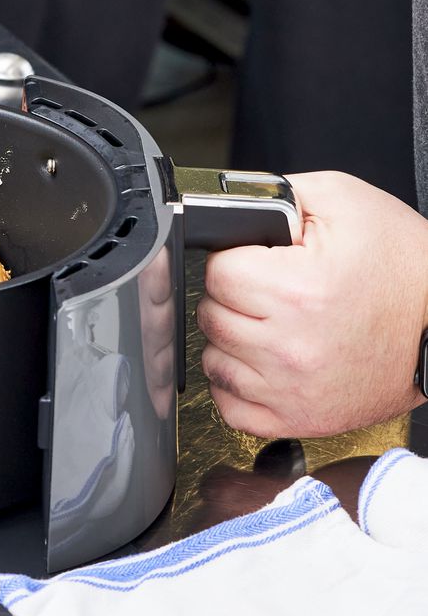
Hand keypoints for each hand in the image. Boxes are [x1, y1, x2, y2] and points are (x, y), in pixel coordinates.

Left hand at [198, 171, 427, 438]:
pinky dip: (238, 385)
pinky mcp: (300, 420)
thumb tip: (225, 206)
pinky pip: (231, 407)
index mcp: (297, 291)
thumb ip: (272, 195)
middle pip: (211, 316)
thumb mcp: (344, 201)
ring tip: (273, 326)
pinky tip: (264, 364)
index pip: (216, 274)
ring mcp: (293, 390)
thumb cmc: (403, 266)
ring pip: (214, 361)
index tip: (258, 264)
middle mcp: (291, 347)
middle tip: (272, 294)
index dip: (235, 261)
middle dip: (235, 299)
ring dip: (234, 342)